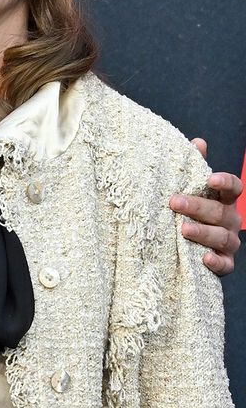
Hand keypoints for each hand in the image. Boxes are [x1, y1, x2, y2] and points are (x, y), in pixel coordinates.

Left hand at [169, 139, 242, 276]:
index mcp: (224, 200)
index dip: (225, 182)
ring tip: (183, 229)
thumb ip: (194, 167)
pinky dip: (216, 262)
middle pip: (220, 212)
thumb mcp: (190, 188)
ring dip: (203, 232)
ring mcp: (229, 242)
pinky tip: (204, 257)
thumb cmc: (190, 209)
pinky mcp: (224, 262)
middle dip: (197, 206)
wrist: (189, 243)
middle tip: (174, 202)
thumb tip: (198, 142)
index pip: (233, 188)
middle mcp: (230, 220)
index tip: (210, 178)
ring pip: (222, 237)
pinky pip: (225, 264)